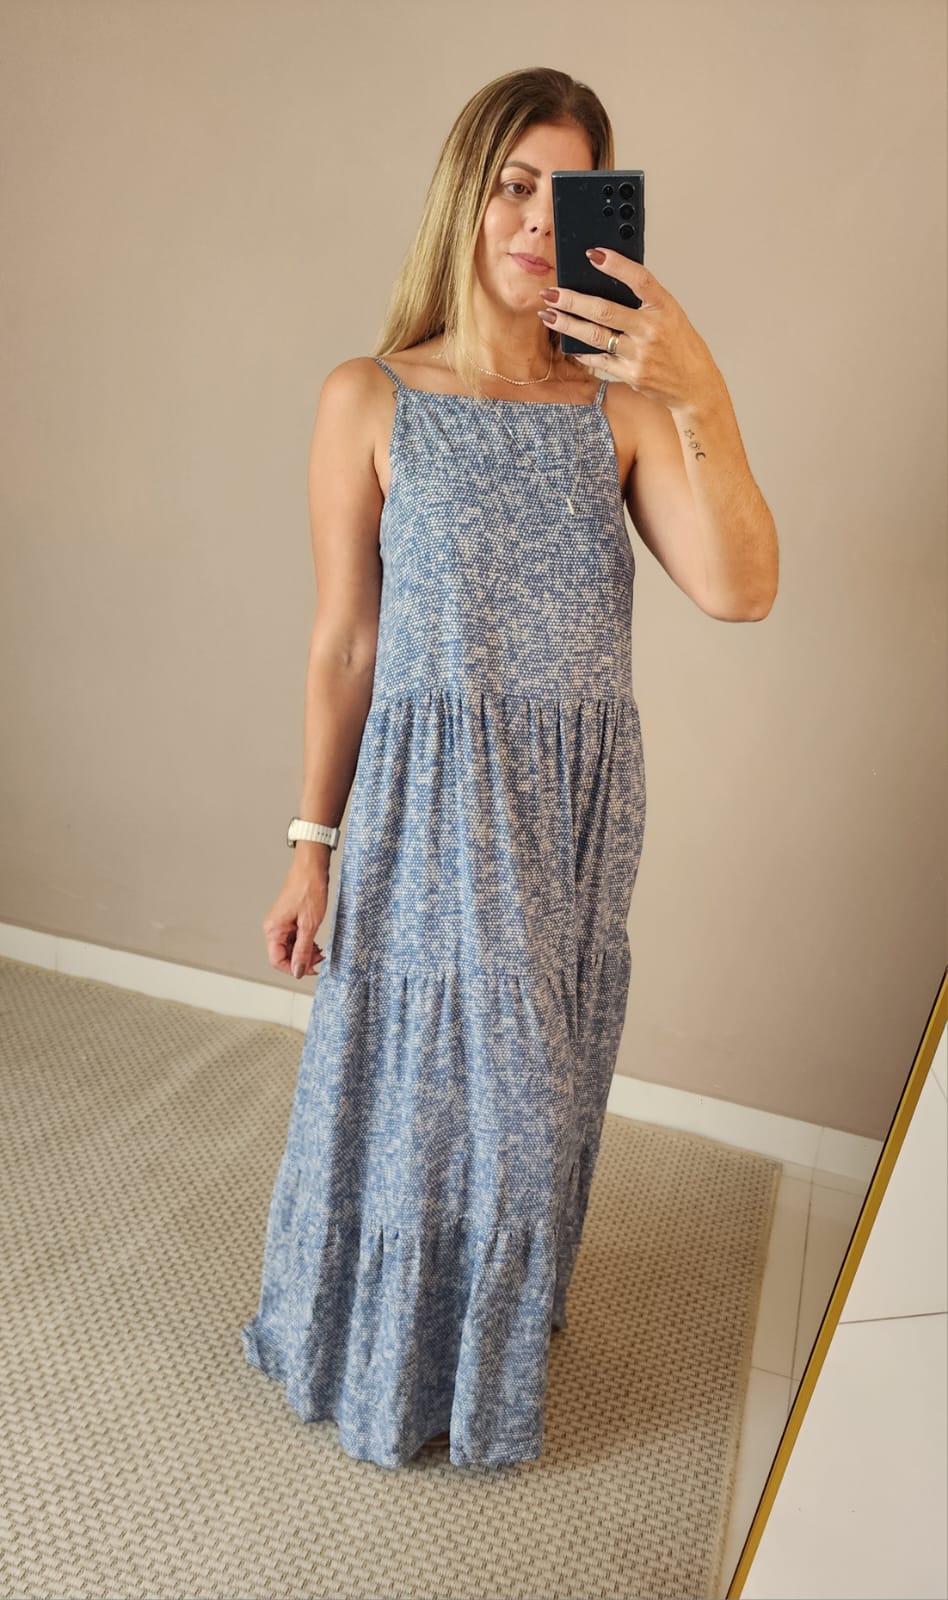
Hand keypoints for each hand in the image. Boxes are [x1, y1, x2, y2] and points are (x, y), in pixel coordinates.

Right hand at [263, 862, 328, 978]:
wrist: (312, 868)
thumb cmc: (309, 889)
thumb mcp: (310, 924)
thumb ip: (303, 950)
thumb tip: (298, 970)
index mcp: (273, 929)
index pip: (276, 960)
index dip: (293, 968)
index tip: (310, 969)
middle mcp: (274, 927)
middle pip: (283, 955)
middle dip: (301, 960)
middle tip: (319, 958)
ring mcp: (281, 923)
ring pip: (290, 947)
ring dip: (304, 952)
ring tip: (319, 950)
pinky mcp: (289, 919)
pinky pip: (294, 938)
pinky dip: (305, 943)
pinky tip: (316, 942)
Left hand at [537, 247, 723, 412]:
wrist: (695, 386)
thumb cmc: (681, 346)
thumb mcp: (671, 315)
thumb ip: (645, 302)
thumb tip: (608, 283)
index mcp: (665, 308)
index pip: (640, 279)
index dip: (617, 265)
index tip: (593, 254)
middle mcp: (652, 330)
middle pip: (605, 311)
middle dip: (573, 301)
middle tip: (551, 293)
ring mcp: (640, 354)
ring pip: (596, 336)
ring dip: (567, 325)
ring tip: (548, 316)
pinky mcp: (631, 375)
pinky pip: (600, 360)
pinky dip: (583, 352)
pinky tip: (568, 344)